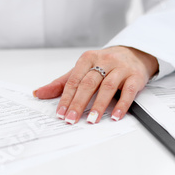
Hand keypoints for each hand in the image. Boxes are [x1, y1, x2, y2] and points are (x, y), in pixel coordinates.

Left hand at [33, 46, 158, 123]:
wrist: (134, 54)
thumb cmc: (105, 65)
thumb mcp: (83, 70)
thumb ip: (62, 83)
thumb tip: (39, 93)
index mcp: (88, 59)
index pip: (74, 80)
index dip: (66, 98)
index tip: (61, 113)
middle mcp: (104, 61)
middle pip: (89, 83)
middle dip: (79, 103)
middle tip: (72, 119)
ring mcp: (121, 68)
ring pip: (108, 87)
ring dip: (99, 105)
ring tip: (91, 120)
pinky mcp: (135, 77)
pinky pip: (128, 91)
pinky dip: (122, 105)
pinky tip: (115, 116)